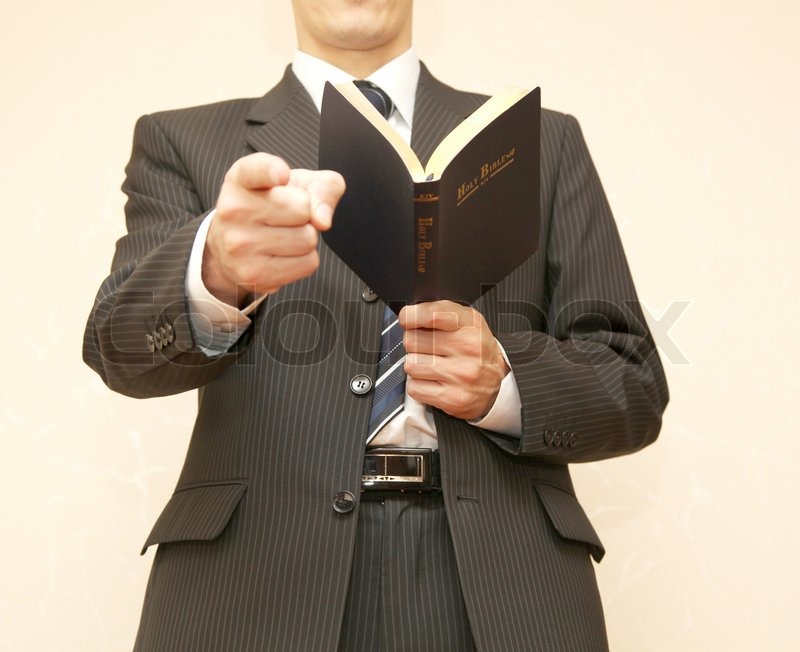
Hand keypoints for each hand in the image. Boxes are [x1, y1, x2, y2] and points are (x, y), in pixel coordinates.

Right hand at [204, 153, 345, 306]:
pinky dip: (305, 259)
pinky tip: (284, 254)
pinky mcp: (254, 274)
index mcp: (241, 179)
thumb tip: (322, 219)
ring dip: (306, 238)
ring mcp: (240, 245)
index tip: (281, 175)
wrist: (232, 245)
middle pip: (302, 209)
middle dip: (306, 214)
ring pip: (307, 239)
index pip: (257, 170)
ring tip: (285, 235)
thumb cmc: (271, 206)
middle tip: (287, 217)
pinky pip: (307, 264)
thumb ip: (322, 187)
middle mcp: (234, 210)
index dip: (272, 171)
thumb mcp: (297, 184)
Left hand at [399, 301, 509, 420]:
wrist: (494, 383)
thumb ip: (438, 312)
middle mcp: (468, 349)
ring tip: (432, 366)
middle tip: (427, 348)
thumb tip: (407, 316)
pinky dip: (419, 386)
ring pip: (411, 365)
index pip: (432, 315)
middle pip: (412, 340)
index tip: (407, 320)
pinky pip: (414, 388)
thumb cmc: (475, 349)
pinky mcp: (452, 398)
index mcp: (469, 325)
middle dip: (414, 344)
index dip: (412, 317)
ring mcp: (460, 375)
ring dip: (416, 366)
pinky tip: (433, 381)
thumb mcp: (465, 321)